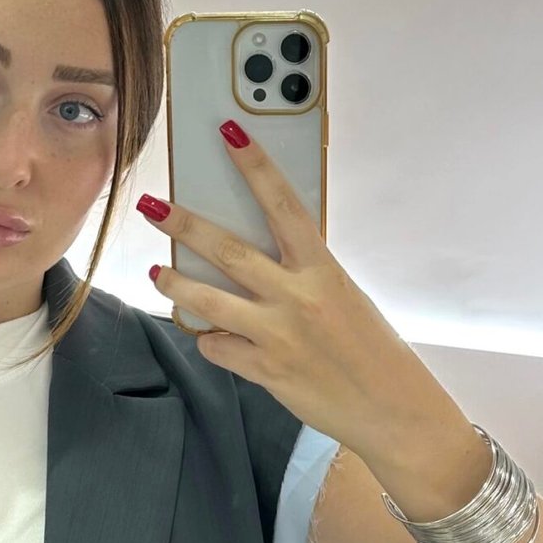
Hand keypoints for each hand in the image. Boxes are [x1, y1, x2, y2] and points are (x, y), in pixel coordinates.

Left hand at [138, 119, 423, 452]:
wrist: (390, 408)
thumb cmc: (372, 348)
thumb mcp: (344, 295)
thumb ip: (303, 275)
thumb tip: (260, 256)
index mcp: (322, 269)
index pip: (283, 204)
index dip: (255, 166)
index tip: (228, 135)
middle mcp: (296, 297)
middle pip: (227, 251)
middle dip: (183, 224)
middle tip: (151, 205)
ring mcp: (277, 335)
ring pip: (208, 301)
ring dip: (176, 284)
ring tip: (159, 273)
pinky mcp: (265, 371)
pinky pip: (218, 348)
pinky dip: (210, 340)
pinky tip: (212, 337)